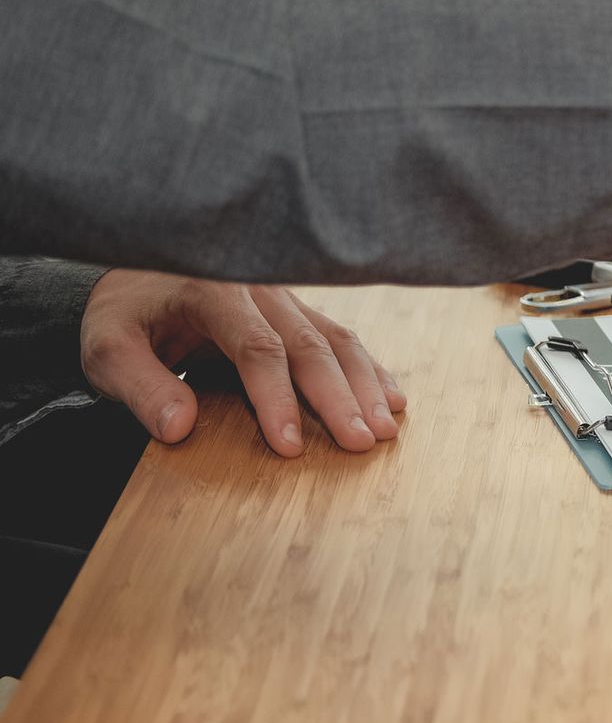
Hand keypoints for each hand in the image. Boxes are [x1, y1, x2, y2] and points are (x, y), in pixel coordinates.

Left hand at [79, 270, 406, 458]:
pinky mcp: (298, 311)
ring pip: (335, 338)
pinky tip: (393, 397)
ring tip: (384, 428)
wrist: (136, 278)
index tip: (291, 445)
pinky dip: (370, 369)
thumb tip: (179, 427)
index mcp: (213, 291)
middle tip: (362, 441)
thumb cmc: (125, 316)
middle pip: (310, 344)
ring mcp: (284, 298)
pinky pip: (341, 337)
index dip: (278, 398)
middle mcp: (259, 290)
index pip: (256, 348)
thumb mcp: (108, 350)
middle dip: (340, 396)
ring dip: (364, 385)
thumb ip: (141, 386)